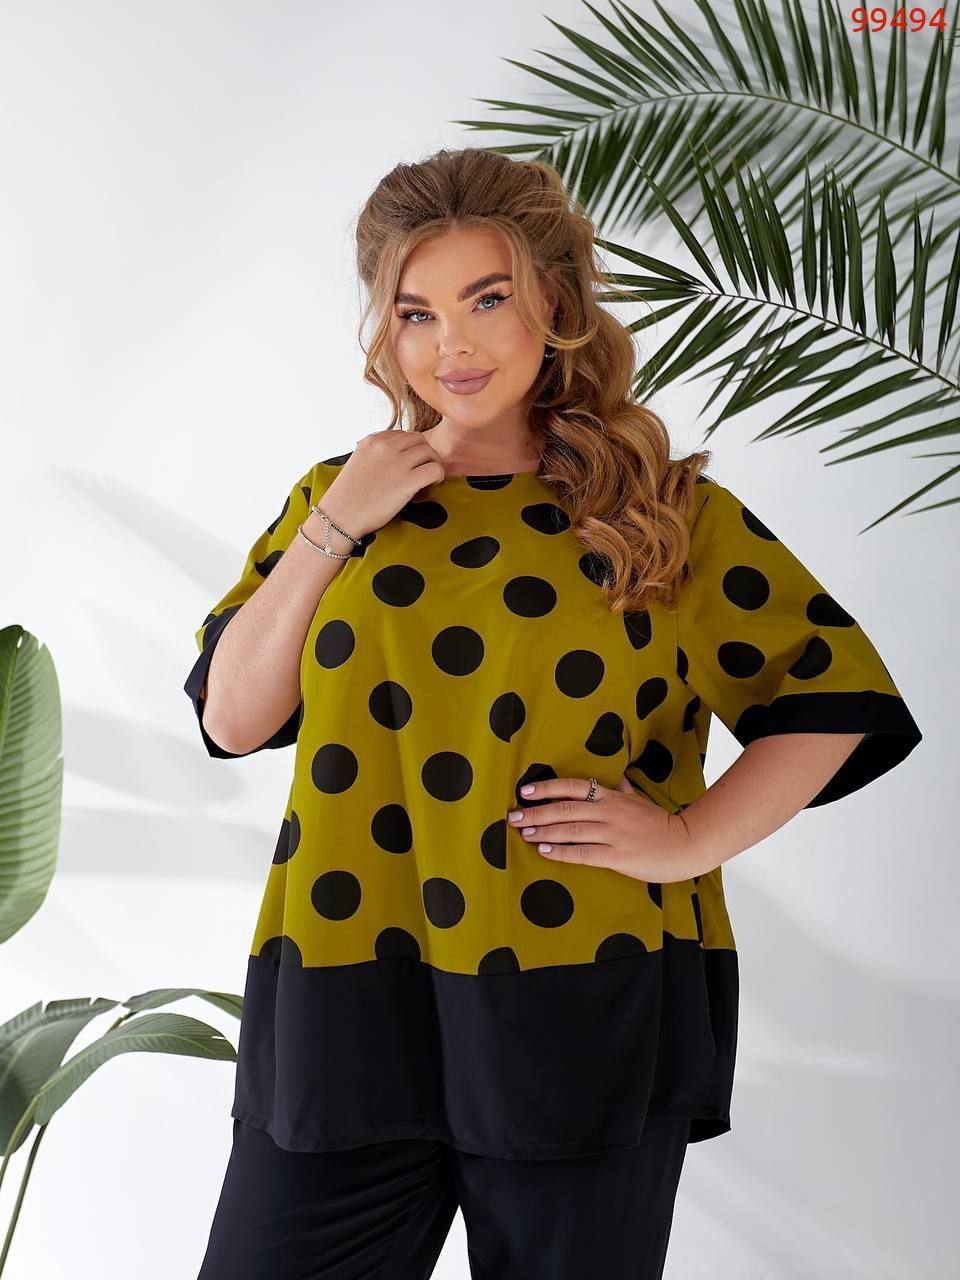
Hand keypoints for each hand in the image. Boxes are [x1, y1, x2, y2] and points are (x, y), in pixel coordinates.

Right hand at [322, 429, 447, 538]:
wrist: (340, 517)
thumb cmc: (347, 496)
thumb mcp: (357, 462)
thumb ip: (375, 454)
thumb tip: (397, 456)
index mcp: (372, 440)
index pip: (402, 435)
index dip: (410, 450)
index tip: (408, 464)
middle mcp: (385, 447)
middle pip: (419, 440)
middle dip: (424, 454)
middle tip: (421, 471)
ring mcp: (397, 463)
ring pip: (430, 452)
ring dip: (432, 464)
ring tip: (427, 480)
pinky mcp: (407, 481)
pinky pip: (435, 469)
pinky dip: (437, 477)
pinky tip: (430, 486)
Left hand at [506, 774, 706, 883]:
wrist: (687, 843)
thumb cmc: (661, 823)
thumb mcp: (639, 799)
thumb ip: (622, 789)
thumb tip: (614, 776)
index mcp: (612, 796)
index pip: (573, 787)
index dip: (547, 788)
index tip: (525, 791)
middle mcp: (609, 811)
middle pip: (565, 808)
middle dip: (535, 812)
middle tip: (513, 816)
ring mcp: (613, 833)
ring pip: (570, 829)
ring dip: (543, 830)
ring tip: (522, 833)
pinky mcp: (617, 856)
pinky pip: (583, 853)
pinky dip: (560, 851)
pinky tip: (544, 850)